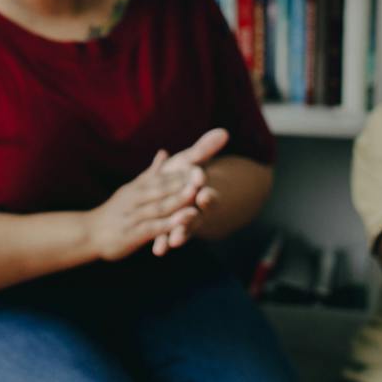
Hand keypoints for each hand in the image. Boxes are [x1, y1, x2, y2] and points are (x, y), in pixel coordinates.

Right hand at [89, 151, 206, 262]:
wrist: (88, 233)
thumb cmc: (114, 211)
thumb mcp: (131, 189)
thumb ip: (151, 173)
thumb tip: (164, 152)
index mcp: (137, 187)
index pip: (161, 176)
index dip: (180, 170)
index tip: (201, 161)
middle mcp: (135, 198)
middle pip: (161, 188)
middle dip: (181, 181)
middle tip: (202, 173)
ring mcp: (133, 216)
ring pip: (158, 206)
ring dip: (176, 200)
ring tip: (195, 194)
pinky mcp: (132, 234)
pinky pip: (152, 227)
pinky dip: (167, 224)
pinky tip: (182, 223)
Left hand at [150, 128, 228, 254]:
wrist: (175, 191)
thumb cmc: (184, 174)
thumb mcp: (193, 160)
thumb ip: (206, 148)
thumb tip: (223, 132)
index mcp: (203, 194)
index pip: (210, 197)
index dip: (208, 196)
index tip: (204, 193)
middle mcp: (196, 211)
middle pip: (197, 216)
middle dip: (193, 217)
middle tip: (189, 217)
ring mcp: (182, 223)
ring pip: (183, 230)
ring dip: (179, 234)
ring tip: (175, 240)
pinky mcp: (167, 231)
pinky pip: (166, 238)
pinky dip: (162, 243)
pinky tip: (157, 250)